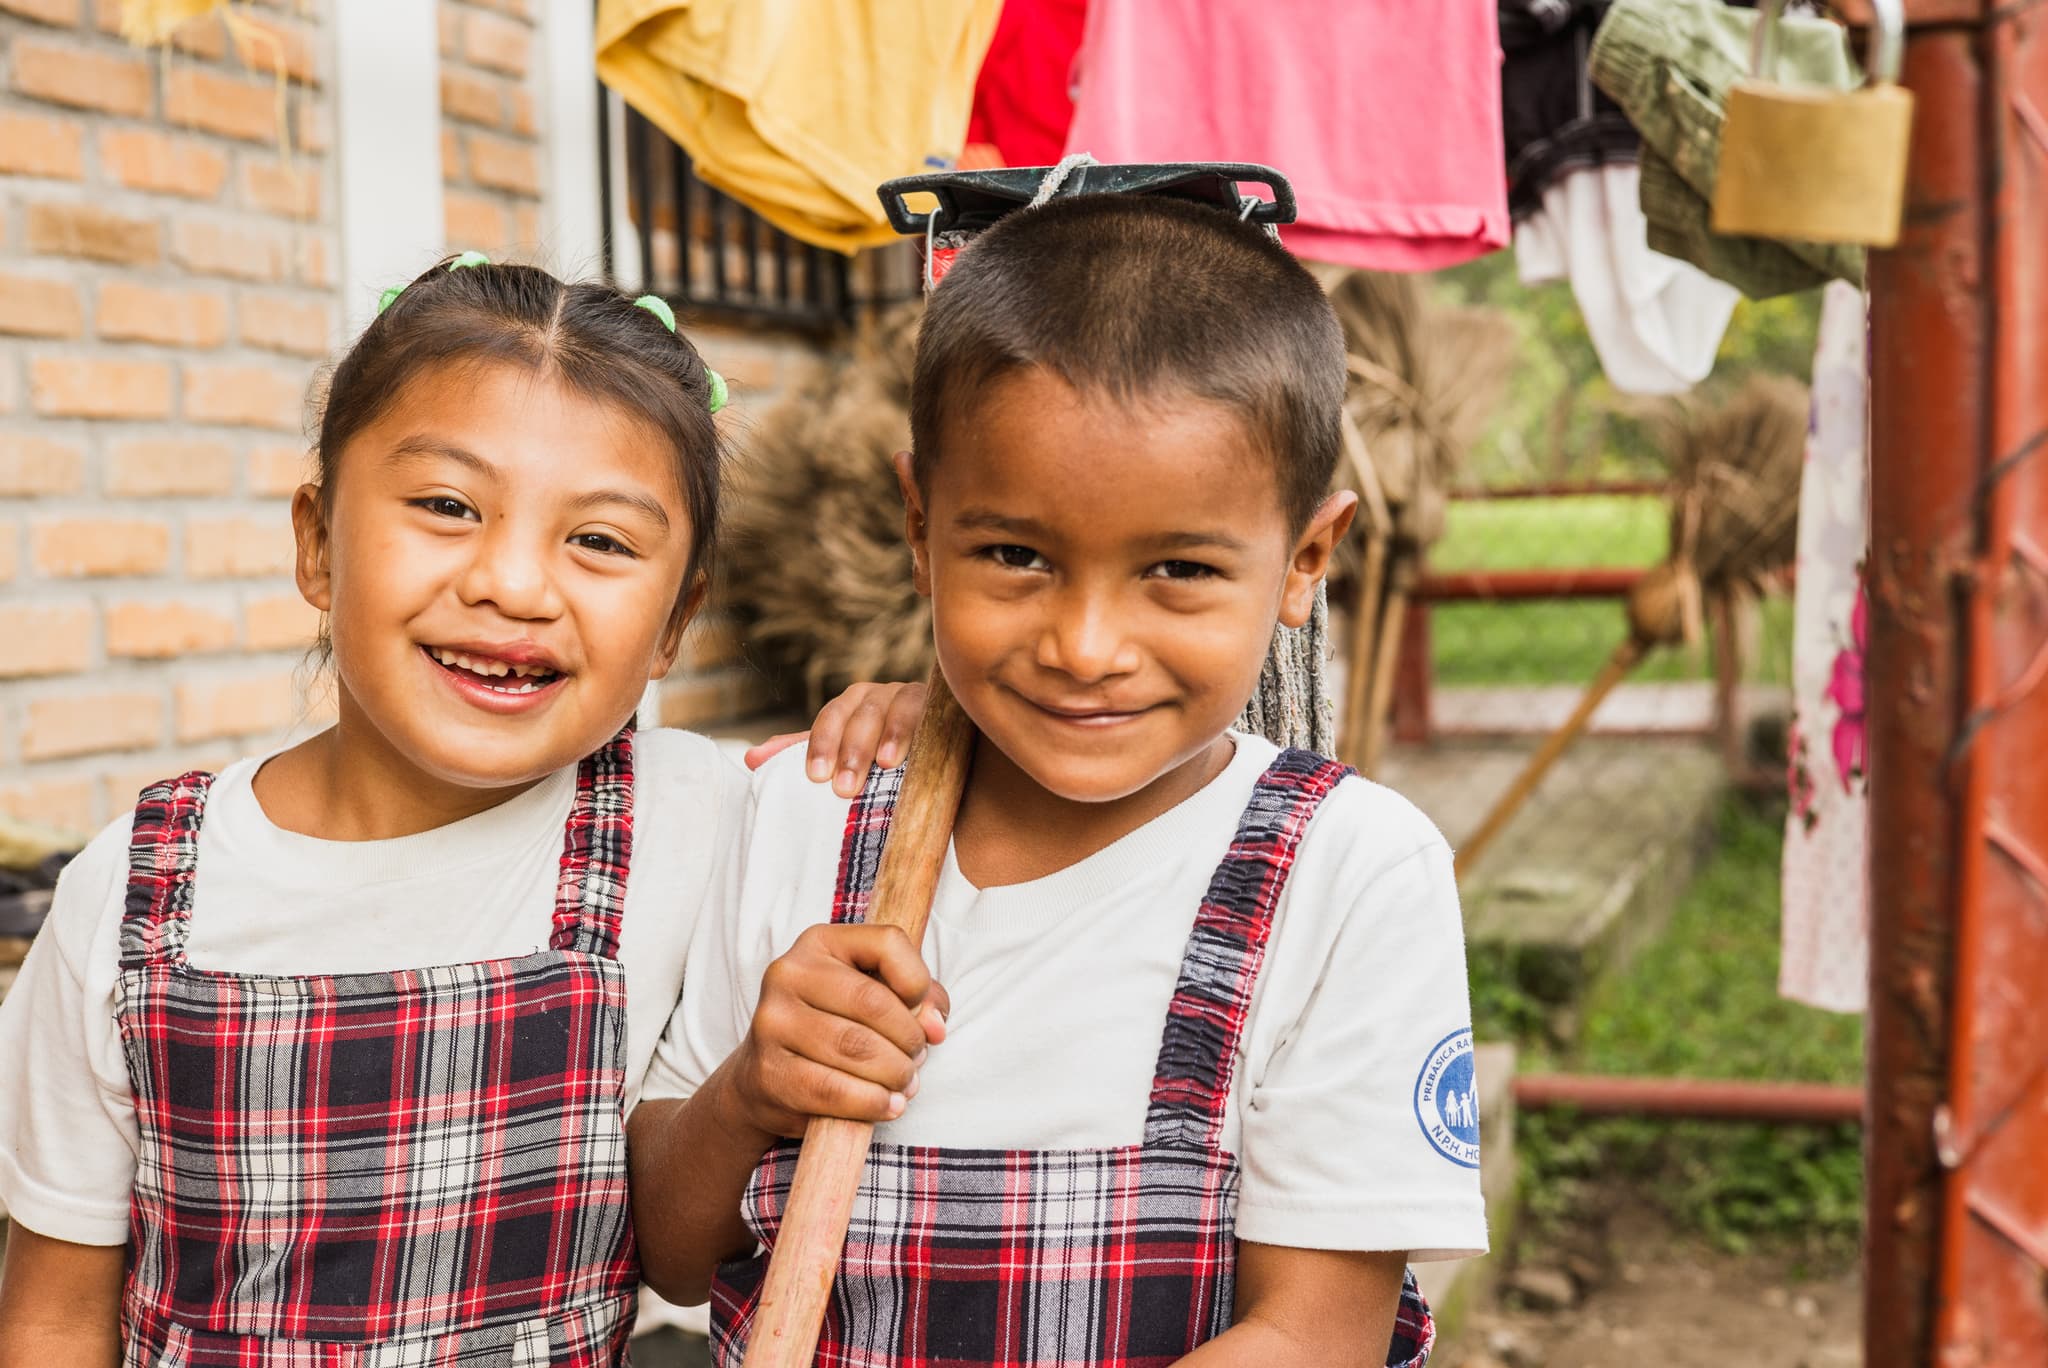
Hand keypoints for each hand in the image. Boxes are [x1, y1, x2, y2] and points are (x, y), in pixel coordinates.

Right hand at [727, 924, 949, 1138]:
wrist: (766, 1077)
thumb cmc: (833, 1028)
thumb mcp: (875, 997)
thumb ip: (917, 999)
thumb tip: (935, 1026)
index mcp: (820, 942)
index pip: (887, 943)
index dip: (919, 982)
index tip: (924, 1015)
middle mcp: (789, 973)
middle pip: (872, 1002)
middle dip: (908, 1039)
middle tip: (917, 1060)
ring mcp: (773, 1021)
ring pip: (856, 1048)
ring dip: (895, 1073)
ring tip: (905, 1083)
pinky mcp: (769, 1070)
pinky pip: (833, 1089)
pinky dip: (871, 1102)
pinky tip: (886, 1104)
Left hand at [744, 680, 928, 796]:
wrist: (936, 758)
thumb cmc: (878, 761)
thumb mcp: (841, 758)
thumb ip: (802, 754)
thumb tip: (752, 759)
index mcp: (851, 704)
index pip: (831, 718)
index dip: (822, 745)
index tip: (817, 777)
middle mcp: (880, 695)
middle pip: (862, 715)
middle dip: (852, 750)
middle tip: (844, 788)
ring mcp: (914, 697)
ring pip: (897, 708)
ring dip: (890, 736)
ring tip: (884, 766)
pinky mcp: (944, 707)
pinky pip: (934, 711)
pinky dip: (924, 728)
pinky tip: (919, 749)